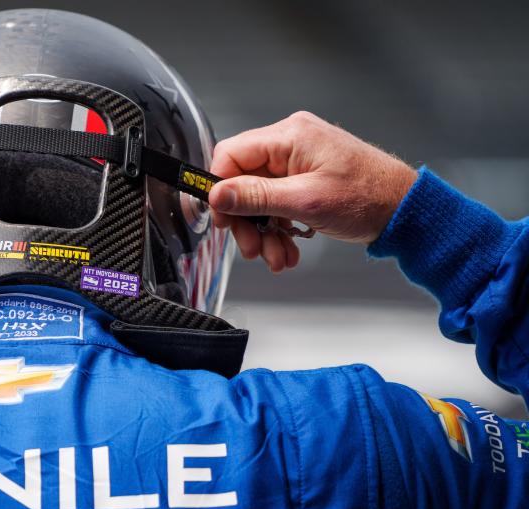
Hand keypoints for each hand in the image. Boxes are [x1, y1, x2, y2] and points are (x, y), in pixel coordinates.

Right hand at [208, 111, 417, 271]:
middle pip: (243, 181)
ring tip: (276, 256)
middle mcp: (291, 143)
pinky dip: (279, 229)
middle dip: (246, 220)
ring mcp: (299, 161)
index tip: (223, 219)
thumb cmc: (369, 197)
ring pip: (259, 198)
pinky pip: (277, 203)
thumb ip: (256, 197)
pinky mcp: (306, 179)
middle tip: (252, 248)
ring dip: (264, 232)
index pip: (231, 155)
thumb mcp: (305, 201)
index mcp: (289, 136)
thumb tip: (217, 195)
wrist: (407, 210)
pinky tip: (289, 248)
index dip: (220, 189)